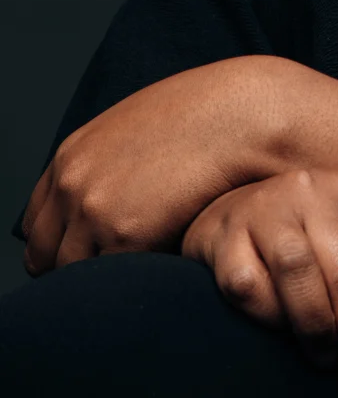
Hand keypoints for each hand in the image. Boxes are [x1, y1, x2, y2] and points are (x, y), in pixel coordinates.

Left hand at [22, 55, 337, 273]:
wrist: (240, 115)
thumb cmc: (203, 120)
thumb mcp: (136, 132)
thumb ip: (107, 167)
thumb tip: (106, 204)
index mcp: (70, 157)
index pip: (36, 226)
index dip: (60, 246)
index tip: (85, 256)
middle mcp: (71, 183)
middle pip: (46, 257)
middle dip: (76, 268)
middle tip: (117, 273)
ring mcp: (93, 209)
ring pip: (77, 276)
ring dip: (106, 279)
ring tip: (143, 274)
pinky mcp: (125, 234)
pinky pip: (113, 281)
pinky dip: (135, 282)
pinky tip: (162, 269)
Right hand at [182, 168, 337, 397]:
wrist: (238, 211)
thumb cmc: (315, 238)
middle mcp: (314, 192)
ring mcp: (266, 209)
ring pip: (300, 276)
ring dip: (320, 333)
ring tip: (329, 365)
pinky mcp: (224, 235)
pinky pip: (249, 286)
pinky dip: (269, 317)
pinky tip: (281, 335)